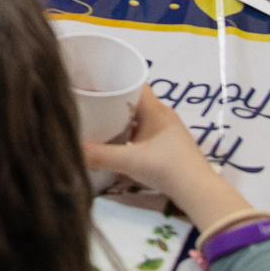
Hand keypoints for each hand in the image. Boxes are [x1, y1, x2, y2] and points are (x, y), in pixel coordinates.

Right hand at [85, 87, 251, 225]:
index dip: (114, 79)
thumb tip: (72, 149)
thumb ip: (100, 155)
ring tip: (98, 121)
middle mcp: (162, 115)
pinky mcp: (167, 144)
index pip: (134, 82)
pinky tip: (117, 141)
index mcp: (155, 110)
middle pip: (133, 98)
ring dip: (120, 117)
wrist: (197, 191)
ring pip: (139, 115)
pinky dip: (129, 131)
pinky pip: (144, 129)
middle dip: (112, 99)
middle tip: (89, 103)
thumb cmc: (167, 168)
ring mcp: (166, 129)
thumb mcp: (130, 161)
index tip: (93, 82)